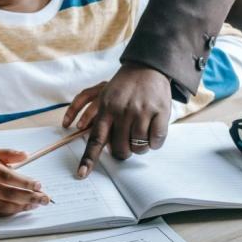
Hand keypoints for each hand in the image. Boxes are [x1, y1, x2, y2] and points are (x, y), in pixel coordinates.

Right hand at [0, 149, 50, 216]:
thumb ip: (7, 154)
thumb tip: (26, 156)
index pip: (6, 176)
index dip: (24, 182)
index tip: (39, 184)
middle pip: (7, 193)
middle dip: (29, 197)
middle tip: (45, 198)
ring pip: (3, 205)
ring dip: (23, 206)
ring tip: (36, 204)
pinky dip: (11, 211)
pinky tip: (22, 208)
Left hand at [64, 62, 171, 176]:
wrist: (147, 67)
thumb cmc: (124, 86)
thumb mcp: (104, 96)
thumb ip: (97, 118)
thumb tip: (93, 141)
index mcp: (106, 109)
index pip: (95, 139)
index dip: (89, 159)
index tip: (82, 174)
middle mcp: (122, 112)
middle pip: (119, 149)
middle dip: (123, 152)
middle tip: (126, 142)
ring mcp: (142, 112)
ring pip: (139, 148)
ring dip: (140, 147)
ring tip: (140, 132)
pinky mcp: (160, 112)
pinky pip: (156, 141)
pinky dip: (154, 142)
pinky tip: (152, 131)